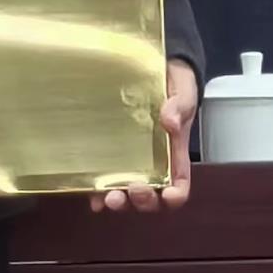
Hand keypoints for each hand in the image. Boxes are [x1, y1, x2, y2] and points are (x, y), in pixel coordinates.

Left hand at [92, 59, 195, 213]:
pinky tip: (89, 189)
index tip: (166, 195)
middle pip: (151, 196)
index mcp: (174, 155)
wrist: (159, 71)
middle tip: (133, 191)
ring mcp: (132, 160)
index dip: (173, 196)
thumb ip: (179, 108)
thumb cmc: (176, 88)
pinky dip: (97, 188)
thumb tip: (170, 122)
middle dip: (142, 201)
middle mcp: (154, 164)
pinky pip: (105, 175)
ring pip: (127, 192)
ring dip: (119, 200)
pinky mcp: (112, 152)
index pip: (178, 185)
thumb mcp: (183, 94)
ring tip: (108, 198)